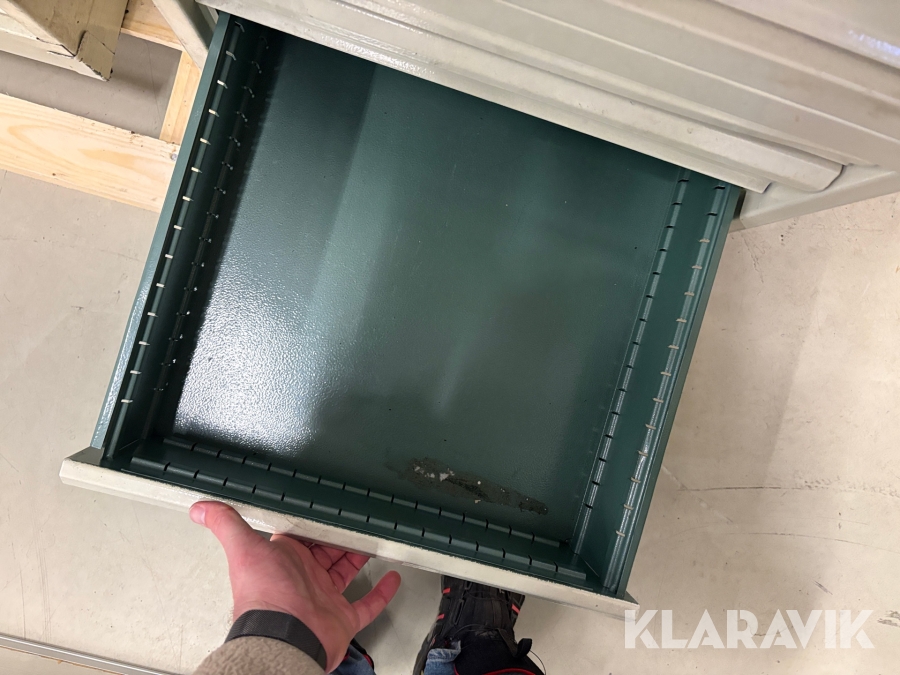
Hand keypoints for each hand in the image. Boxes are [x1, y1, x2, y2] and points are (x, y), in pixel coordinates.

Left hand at [190, 501, 400, 671]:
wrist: (284, 637)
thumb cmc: (265, 596)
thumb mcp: (244, 548)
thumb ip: (226, 524)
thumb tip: (201, 507)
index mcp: (284, 561)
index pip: (303, 535)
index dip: (317, 522)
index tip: (332, 506)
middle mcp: (304, 579)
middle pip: (328, 553)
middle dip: (343, 538)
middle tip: (359, 520)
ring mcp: (324, 599)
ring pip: (347, 574)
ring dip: (361, 559)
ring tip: (376, 541)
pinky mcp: (342, 618)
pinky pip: (367, 605)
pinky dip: (381, 593)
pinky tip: (392, 578)